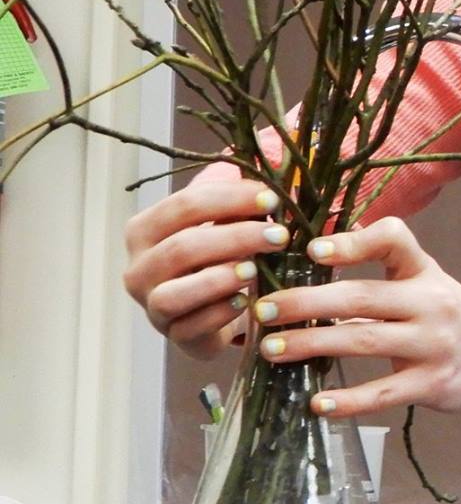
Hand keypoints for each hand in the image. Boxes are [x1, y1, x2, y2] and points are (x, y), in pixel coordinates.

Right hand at [123, 176, 287, 359]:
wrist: (209, 310)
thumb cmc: (215, 257)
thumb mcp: (220, 225)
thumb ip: (233, 201)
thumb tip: (266, 167)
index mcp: (145, 230)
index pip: (183, 205)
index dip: (230, 199)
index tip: (272, 199)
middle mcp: (138, 268)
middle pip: (182, 248)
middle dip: (236, 238)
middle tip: (280, 236)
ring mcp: (151, 306)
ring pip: (174, 293)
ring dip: (219, 279)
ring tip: (255, 270)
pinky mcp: (173, 336)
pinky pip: (191, 327)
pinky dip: (220, 313)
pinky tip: (246, 302)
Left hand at [246, 217, 460, 419]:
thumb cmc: (454, 317)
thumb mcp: (428, 283)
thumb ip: (383, 273)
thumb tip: (312, 262)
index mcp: (425, 271)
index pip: (394, 240)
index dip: (353, 242)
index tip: (313, 251)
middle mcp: (432, 302)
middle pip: (362, 296)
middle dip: (306, 302)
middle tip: (262, 309)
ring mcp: (434, 344)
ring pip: (364, 341)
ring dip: (313, 345)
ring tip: (272, 350)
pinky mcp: (434, 384)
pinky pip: (383, 393)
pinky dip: (348, 401)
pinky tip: (317, 403)